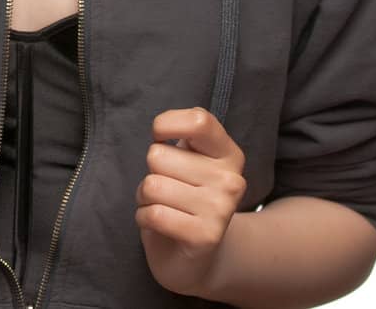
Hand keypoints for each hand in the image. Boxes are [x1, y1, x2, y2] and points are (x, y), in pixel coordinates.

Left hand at [136, 107, 248, 296]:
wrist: (198, 256)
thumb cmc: (184, 195)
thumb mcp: (188, 159)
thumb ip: (182, 135)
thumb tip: (161, 129)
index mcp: (228, 154)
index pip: (198, 120)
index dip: (166, 124)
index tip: (160, 138)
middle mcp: (231, 180)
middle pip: (158, 155)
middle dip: (151, 173)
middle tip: (168, 189)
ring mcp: (221, 209)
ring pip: (151, 185)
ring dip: (145, 198)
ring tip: (164, 206)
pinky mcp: (205, 236)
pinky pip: (153, 214)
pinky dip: (144, 218)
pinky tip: (160, 224)